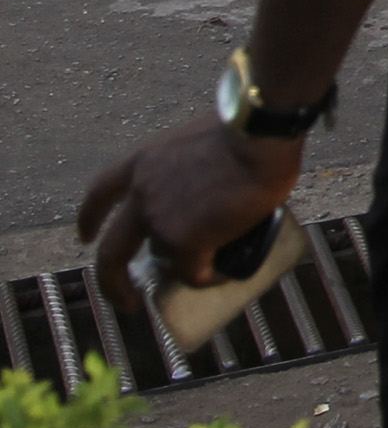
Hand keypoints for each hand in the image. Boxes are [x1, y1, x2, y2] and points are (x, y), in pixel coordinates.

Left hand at [77, 118, 300, 312]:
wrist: (261, 136)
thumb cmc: (246, 129)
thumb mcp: (197, 141)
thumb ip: (187, 165)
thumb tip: (206, 184)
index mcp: (142, 163)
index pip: (100, 193)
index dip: (90, 218)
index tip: (86, 237)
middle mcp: (141, 195)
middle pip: (111, 252)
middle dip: (112, 282)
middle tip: (126, 297)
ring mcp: (159, 221)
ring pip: (165, 260)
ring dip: (184, 267)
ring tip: (213, 265)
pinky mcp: (184, 242)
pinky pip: (194, 273)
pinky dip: (208, 278)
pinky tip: (225, 273)